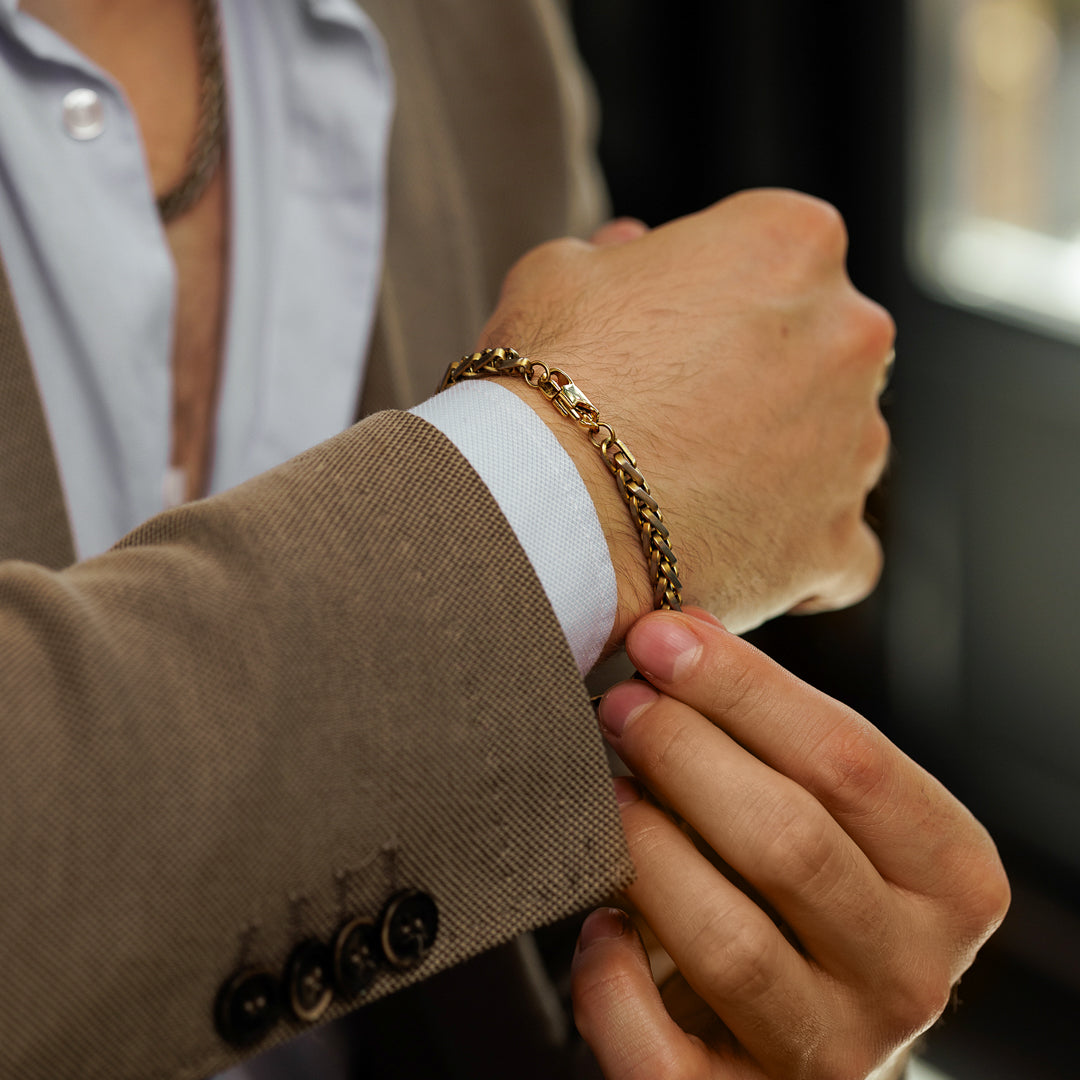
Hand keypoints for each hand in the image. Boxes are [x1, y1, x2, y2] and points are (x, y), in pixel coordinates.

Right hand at [479, 191, 893, 644]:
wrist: (544, 508)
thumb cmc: (545, 379)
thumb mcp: (560, 274)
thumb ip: (617, 254)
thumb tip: (631, 248)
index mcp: (793, 242)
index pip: (780, 255)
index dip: (720, 297)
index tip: (672, 334)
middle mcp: (850, 334)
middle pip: (821, 351)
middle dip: (765, 378)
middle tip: (680, 415)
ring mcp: (855, 444)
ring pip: (833, 448)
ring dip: (781, 464)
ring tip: (690, 492)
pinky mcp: (837, 540)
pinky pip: (838, 549)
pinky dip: (796, 552)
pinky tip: (734, 552)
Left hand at [572, 609, 1009, 1079]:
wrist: (806, 1041)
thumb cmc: (808, 895)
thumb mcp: (831, 814)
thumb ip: (781, 737)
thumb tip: (682, 633)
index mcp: (950, 880)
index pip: (852, 762)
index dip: (745, 689)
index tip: (662, 636)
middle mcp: (911, 975)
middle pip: (790, 843)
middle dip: (687, 754)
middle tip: (621, 705)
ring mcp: (836, 1053)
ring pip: (730, 942)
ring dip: (649, 849)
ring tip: (603, 791)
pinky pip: (661, 1052)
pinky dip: (612, 982)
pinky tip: (597, 923)